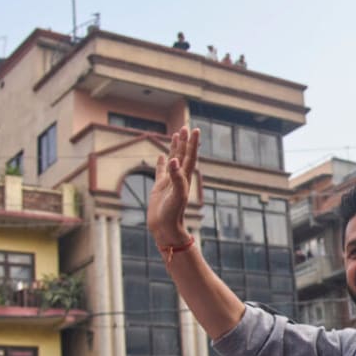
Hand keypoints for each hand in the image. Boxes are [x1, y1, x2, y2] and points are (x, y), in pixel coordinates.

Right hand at [148, 126, 199, 245]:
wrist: (165, 229)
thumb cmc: (173, 214)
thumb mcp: (176, 195)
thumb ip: (176, 177)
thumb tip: (173, 159)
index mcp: (185, 178)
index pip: (190, 156)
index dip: (193, 143)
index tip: (195, 130)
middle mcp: (178, 178)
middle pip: (183, 155)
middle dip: (185, 142)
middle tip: (186, 127)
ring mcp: (169, 182)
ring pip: (173, 160)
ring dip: (175, 148)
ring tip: (177, 134)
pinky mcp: (159, 188)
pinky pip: (160, 171)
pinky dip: (161, 163)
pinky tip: (162, 156)